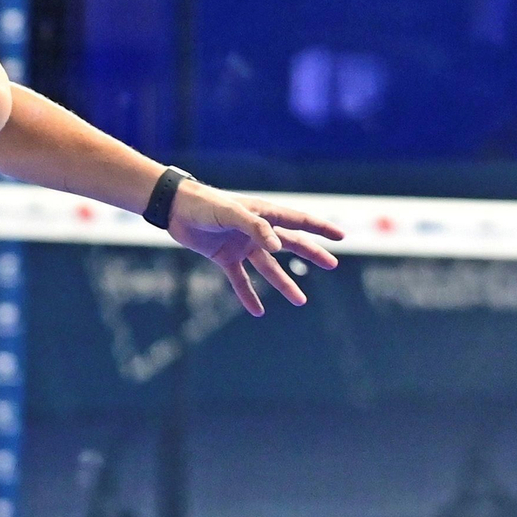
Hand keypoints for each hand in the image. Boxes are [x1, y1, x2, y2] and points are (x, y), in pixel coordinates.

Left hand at [167, 185, 342, 316]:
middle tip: (332, 265)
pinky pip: (240, 279)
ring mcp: (242, 245)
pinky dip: (248, 295)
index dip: (320, 228)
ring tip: (301, 301)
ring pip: (268, 267)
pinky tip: (257, 311)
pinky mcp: (224, 257)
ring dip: (284, 283)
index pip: (299, 221)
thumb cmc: (205, 204)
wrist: (175, 209)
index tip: (340, 237)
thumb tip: (278, 247)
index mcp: (264, 214)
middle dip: (312, 254)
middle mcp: (256, 231)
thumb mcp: (232, 213)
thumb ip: (256, 227)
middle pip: (291, 244)